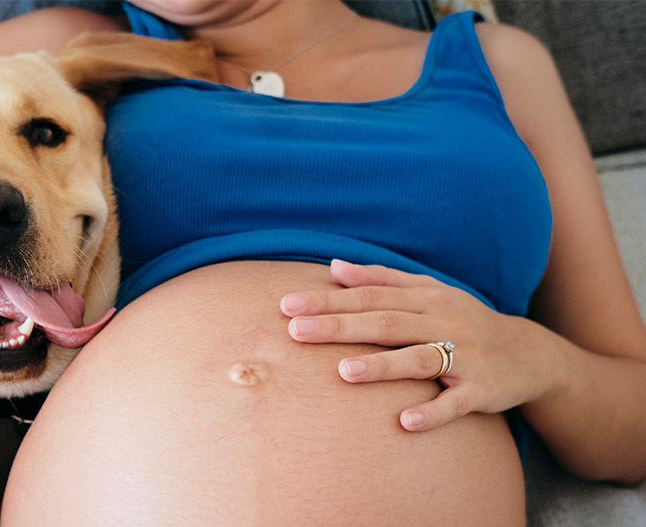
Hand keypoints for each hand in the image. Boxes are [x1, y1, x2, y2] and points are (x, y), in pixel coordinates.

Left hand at [279, 260, 561, 431]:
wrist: (531, 354)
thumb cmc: (463, 320)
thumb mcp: (429, 292)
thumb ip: (382, 278)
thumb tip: (334, 266)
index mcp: (426, 298)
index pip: (370, 296)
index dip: (328, 300)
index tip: (287, 305)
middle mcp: (444, 323)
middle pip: (386, 323)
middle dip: (340, 327)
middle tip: (296, 332)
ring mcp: (465, 357)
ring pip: (419, 360)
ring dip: (382, 367)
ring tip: (344, 372)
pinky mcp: (483, 390)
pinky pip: (456, 403)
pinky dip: (433, 412)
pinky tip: (404, 422)